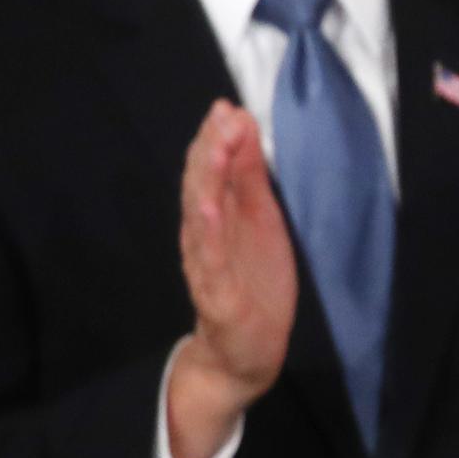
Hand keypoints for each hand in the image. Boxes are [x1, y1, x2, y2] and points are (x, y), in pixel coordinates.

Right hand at [169, 101, 296, 457]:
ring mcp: (206, 263)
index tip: (228, 107)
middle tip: (222, 116)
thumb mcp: (259, 219)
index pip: (211, 169)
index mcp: (216, 215)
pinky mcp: (215, 293)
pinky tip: (208, 208)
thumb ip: (249, 175)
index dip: (218, 138)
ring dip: (206, 180)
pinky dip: (206, 233)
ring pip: (199, 216)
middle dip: (210, 149)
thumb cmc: (253, 281)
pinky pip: (208, 259)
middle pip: (200, 185)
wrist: (247, 350)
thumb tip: (242, 125)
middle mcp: (203, 235)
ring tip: (214, 148)